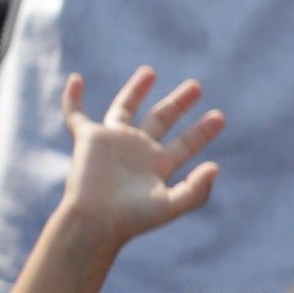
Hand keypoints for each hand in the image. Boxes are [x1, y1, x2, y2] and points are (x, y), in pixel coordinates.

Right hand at [49, 67, 224, 249]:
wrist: (96, 220)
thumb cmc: (131, 218)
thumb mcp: (171, 206)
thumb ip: (197, 191)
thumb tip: (216, 167)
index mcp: (159, 165)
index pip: (186, 142)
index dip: (203, 130)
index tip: (220, 117)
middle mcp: (138, 149)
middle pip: (162, 119)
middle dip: (179, 103)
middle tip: (196, 86)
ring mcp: (113, 141)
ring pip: (125, 108)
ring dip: (137, 90)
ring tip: (150, 72)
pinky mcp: (88, 138)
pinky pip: (77, 114)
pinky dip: (73, 98)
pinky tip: (76, 79)